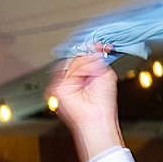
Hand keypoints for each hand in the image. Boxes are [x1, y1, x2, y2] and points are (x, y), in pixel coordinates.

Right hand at [48, 46, 124, 160]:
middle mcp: (72, 77)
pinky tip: (82, 81)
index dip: (90, 48)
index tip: (102, 45)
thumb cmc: (103, 102)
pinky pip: (63, 71)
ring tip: (89, 77)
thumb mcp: (106, 73)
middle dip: (87, 57)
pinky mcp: (56, 88)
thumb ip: (100, 58)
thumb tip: (98, 45)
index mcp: (83, 74)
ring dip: (82, 66)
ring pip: (68, 62)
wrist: (97, 116)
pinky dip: (75, 73)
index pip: (81, 55)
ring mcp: (63, 82)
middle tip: (96, 63)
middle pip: (74, 56)